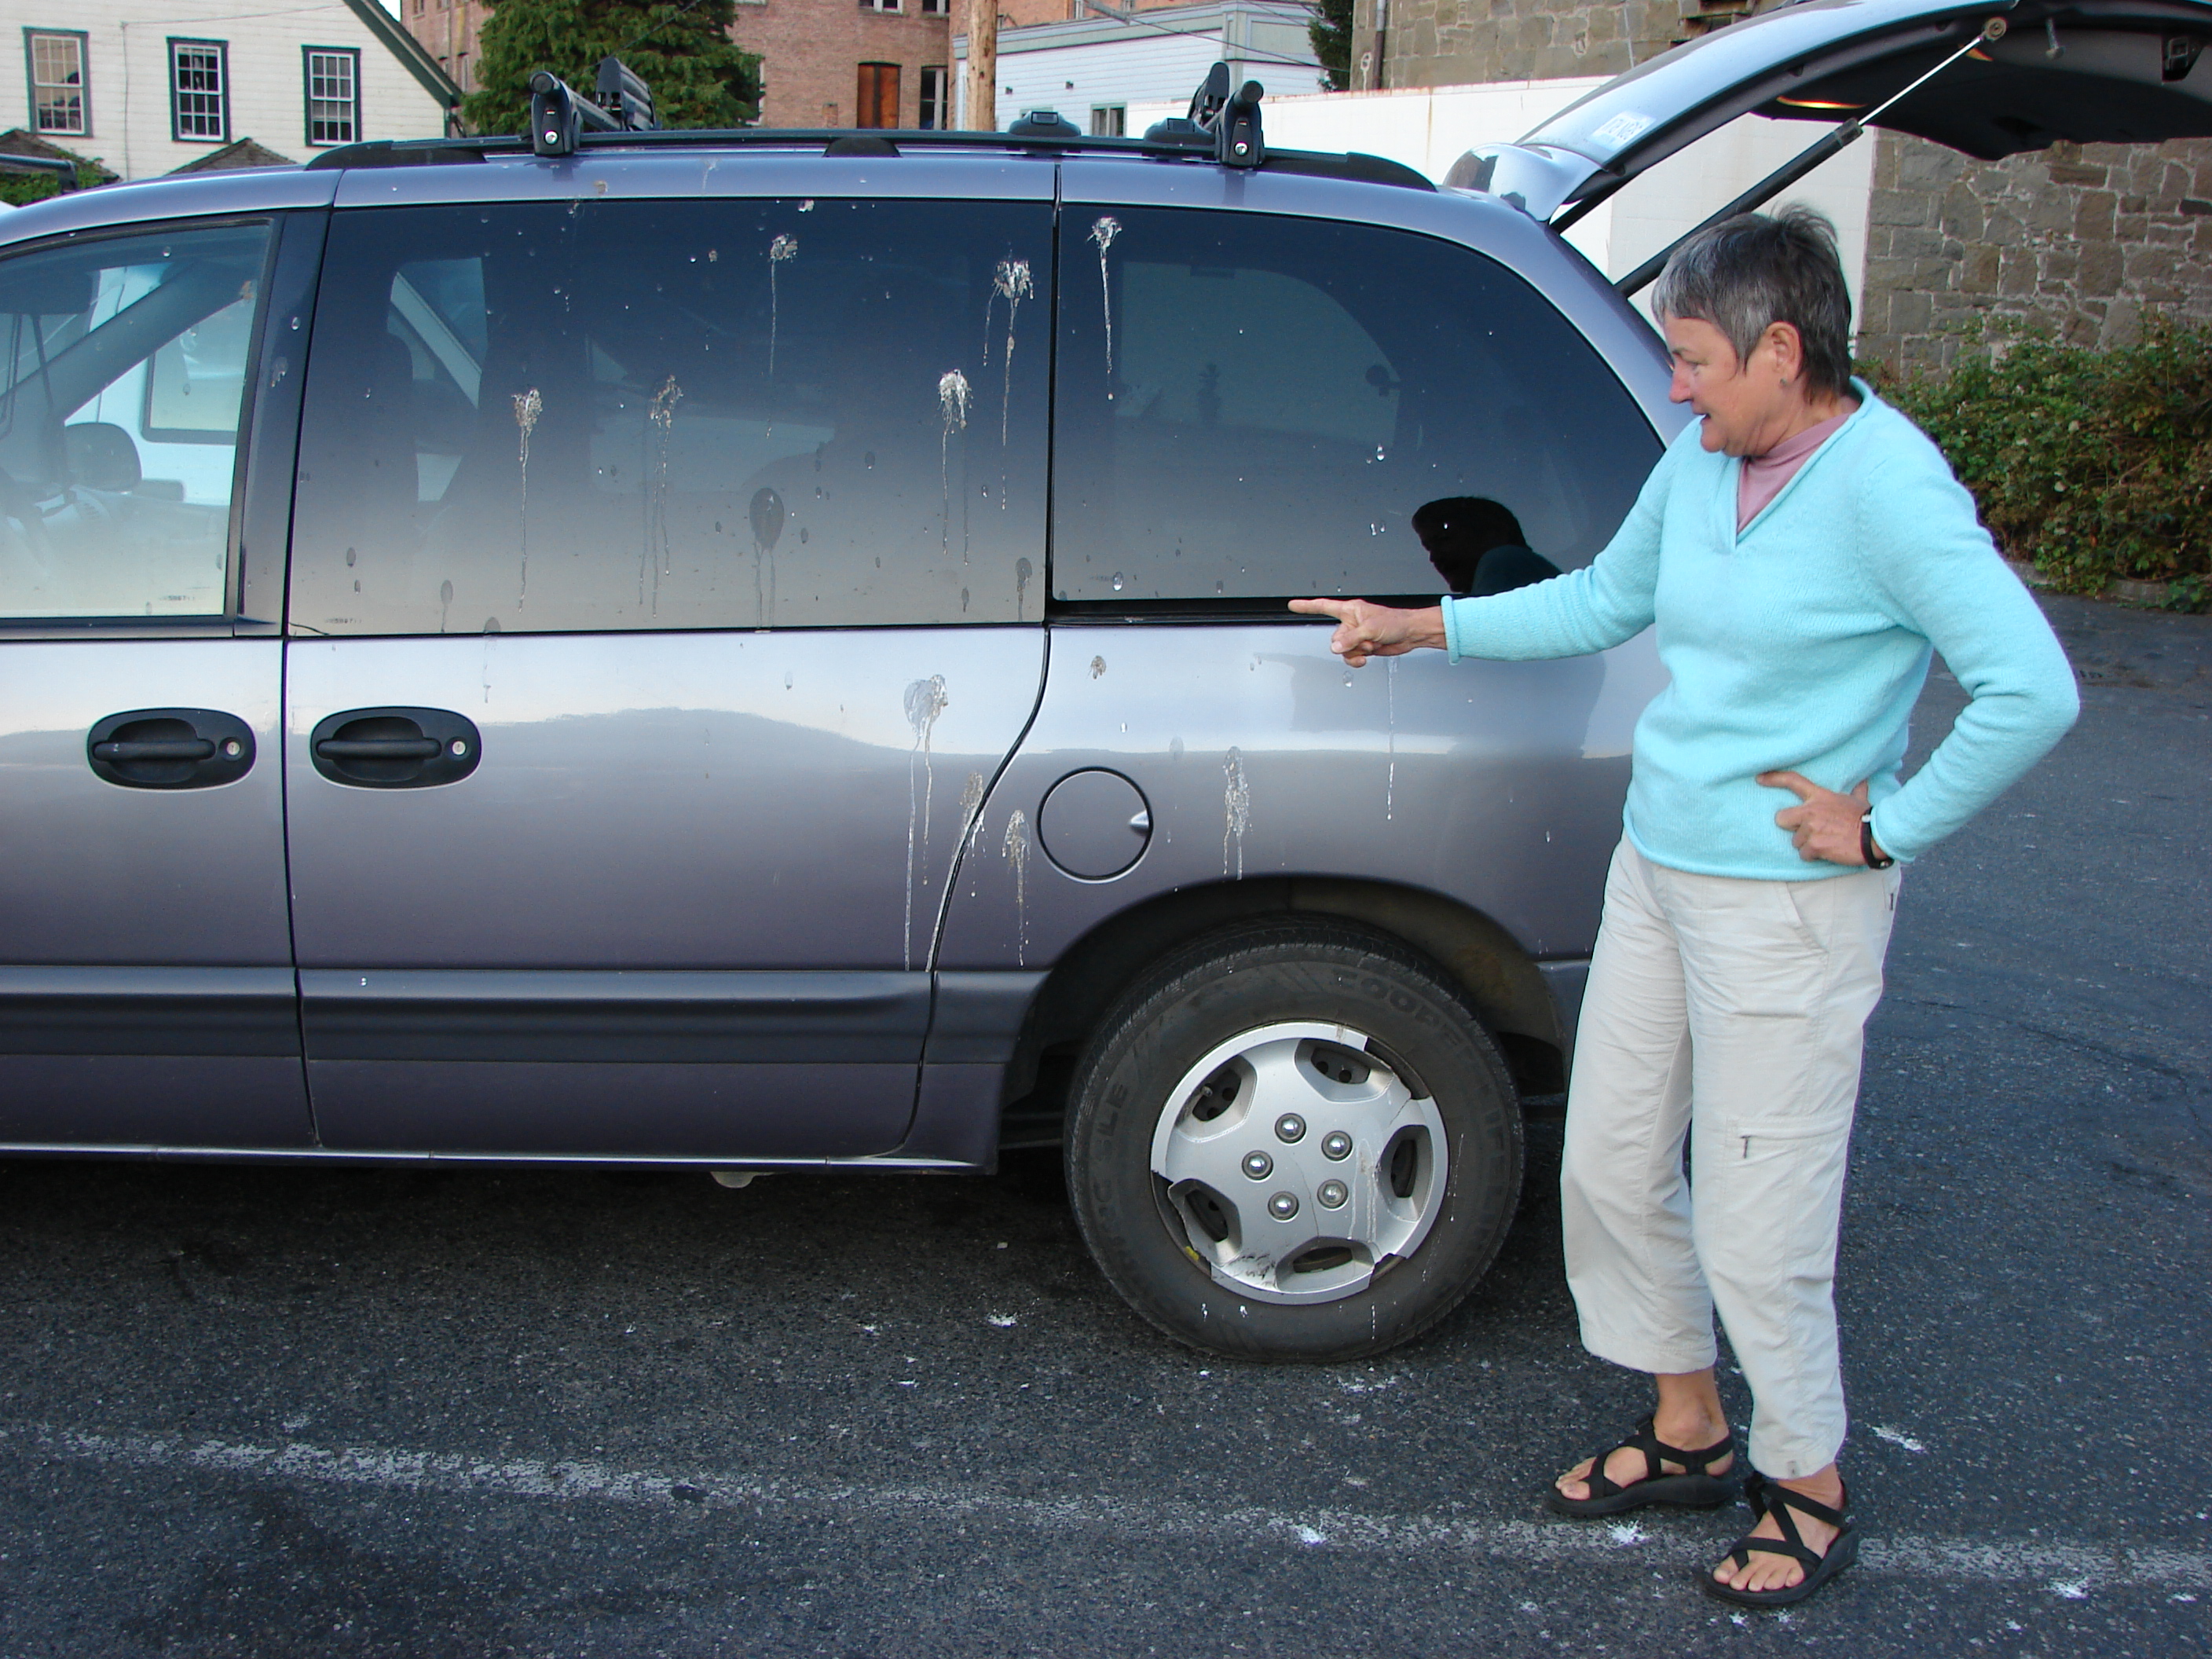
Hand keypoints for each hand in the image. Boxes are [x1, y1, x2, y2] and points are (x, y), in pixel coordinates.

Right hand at [1287, 598, 1445, 666]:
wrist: (1409, 634)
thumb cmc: (1394, 622)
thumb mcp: (1370, 629)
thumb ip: (1351, 638)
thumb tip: (1335, 648)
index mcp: (1350, 610)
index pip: (1324, 607)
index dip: (1307, 606)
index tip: (1293, 605)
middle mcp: (1351, 622)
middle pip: (1335, 638)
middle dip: (1348, 644)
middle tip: (1365, 641)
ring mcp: (1356, 635)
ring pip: (1343, 650)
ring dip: (1355, 652)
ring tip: (1370, 647)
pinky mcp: (1363, 647)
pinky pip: (1351, 656)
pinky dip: (1357, 659)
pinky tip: (1367, 656)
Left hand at [1759, 771, 1876, 865]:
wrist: (1875, 837)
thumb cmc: (1866, 817)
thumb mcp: (1859, 799)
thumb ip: (1856, 790)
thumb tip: (1863, 782)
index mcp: (1820, 796)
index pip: (1793, 781)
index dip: (1774, 778)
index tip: (1759, 778)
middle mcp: (1811, 810)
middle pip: (1781, 818)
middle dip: (1791, 826)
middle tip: (1809, 831)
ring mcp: (1811, 828)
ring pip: (1795, 841)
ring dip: (1807, 844)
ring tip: (1826, 842)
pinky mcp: (1813, 845)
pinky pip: (1804, 854)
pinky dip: (1814, 856)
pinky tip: (1828, 851)